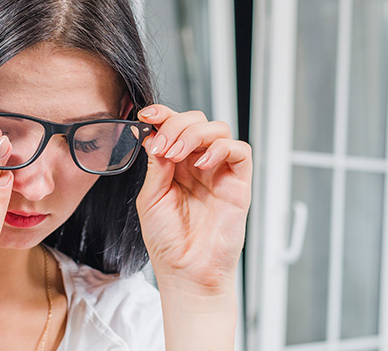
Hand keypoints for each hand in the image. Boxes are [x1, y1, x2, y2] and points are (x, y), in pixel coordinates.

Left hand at [136, 105, 251, 295]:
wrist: (185, 272)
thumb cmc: (167, 241)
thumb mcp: (150, 198)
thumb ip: (155, 166)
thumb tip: (156, 136)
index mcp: (175, 165)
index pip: (173, 127)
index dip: (162, 115)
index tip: (147, 115)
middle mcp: (198, 165)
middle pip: (196, 121)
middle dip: (176, 125)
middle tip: (163, 145)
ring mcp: (219, 172)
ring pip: (218, 129)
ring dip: (194, 133)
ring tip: (177, 153)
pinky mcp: (238, 184)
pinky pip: (240, 151)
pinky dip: (221, 148)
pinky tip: (201, 164)